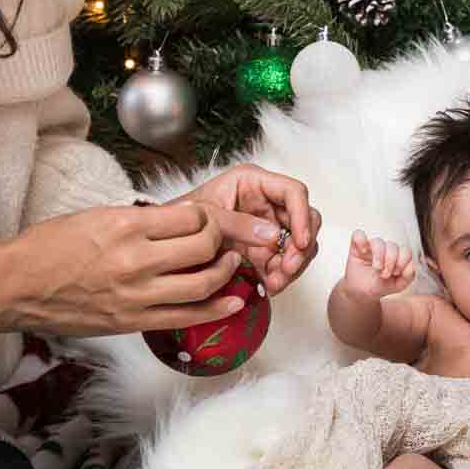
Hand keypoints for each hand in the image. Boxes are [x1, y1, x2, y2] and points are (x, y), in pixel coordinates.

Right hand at [0, 201, 254, 337]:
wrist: (16, 285)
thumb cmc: (50, 246)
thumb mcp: (96, 215)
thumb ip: (139, 220)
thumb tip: (177, 222)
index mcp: (126, 225)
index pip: (192, 215)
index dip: (211, 216)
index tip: (212, 217)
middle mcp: (136, 258)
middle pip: (205, 246)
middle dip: (224, 239)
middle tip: (227, 238)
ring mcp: (136, 294)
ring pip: (203, 282)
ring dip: (227, 271)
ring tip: (231, 264)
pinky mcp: (133, 321)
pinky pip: (186, 317)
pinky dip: (216, 309)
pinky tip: (233, 302)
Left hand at [169, 163, 320, 294]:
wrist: (165, 243)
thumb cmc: (181, 218)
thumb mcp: (207, 214)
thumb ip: (239, 223)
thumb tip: (273, 237)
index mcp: (254, 183)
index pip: (293, 192)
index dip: (302, 216)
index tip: (300, 241)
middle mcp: (267, 202)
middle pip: (304, 219)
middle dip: (301, 246)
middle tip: (287, 268)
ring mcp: (267, 228)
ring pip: (298, 244)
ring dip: (293, 265)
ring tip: (275, 282)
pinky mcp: (264, 250)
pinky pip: (284, 263)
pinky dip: (282, 276)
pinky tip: (269, 286)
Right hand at [342, 229, 416, 300]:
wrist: (361, 293)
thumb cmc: (379, 286)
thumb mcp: (397, 286)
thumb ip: (408, 277)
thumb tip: (412, 266)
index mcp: (397, 256)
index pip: (405, 251)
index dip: (403, 261)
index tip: (396, 273)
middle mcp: (385, 249)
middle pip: (392, 246)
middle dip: (391, 261)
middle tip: (385, 274)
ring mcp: (370, 247)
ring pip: (378, 241)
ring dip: (379, 255)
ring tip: (377, 268)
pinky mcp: (356, 247)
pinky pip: (358, 235)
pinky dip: (361, 240)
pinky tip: (363, 252)